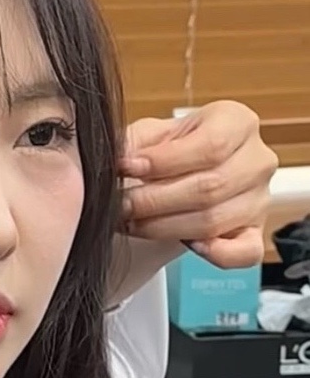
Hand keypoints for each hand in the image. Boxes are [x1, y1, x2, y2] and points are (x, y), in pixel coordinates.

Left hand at [119, 100, 276, 269]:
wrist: (182, 173)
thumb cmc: (170, 150)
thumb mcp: (150, 134)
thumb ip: (134, 143)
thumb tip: (119, 159)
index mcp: (238, 123)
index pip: (211, 145)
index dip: (164, 161)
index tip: (127, 168)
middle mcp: (256, 160)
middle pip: (209, 187)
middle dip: (155, 200)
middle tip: (122, 205)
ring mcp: (259, 200)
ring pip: (214, 221)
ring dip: (165, 228)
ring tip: (133, 223)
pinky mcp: (254, 234)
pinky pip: (243, 253)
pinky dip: (216, 254)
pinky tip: (189, 245)